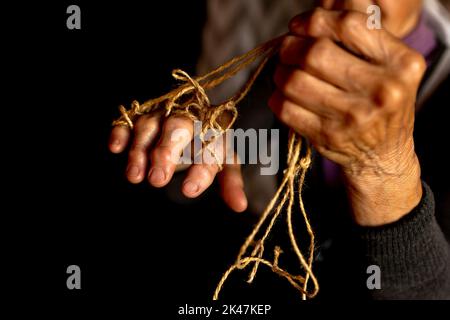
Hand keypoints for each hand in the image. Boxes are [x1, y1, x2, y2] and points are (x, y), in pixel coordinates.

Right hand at [109, 114, 247, 211]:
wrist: (197, 113)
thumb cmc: (210, 145)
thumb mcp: (224, 162)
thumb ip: (231, 183)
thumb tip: (240, 207)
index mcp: (214, 129)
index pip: (209, 148)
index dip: (200, 170)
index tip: (189, 190)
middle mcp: (188, 117)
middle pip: (177, 128)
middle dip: (166, 153)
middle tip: (158, 180)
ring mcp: (162, 114)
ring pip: (150, 126)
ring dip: (140, 150)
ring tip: (135, 176)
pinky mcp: (141, 116)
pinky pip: (128, 120)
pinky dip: (121, 132)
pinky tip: (116, 148)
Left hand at [269, 8, 425, 225]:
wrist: (384, 156)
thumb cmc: (381, 104)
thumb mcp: (389, 68)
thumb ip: (359, 43)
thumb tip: (304, 25)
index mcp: (401, 64)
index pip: (349, 25)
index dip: (314, 20)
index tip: (299, 26)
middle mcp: (382, 90)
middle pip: (315, 53)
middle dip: (290, 47)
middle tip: (286, 50)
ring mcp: (354, 117)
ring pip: (295, 81)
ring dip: (280, 73)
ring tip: (284, 73)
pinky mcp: (328, 137)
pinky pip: (286, 109)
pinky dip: (277, 98)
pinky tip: (284, 95)